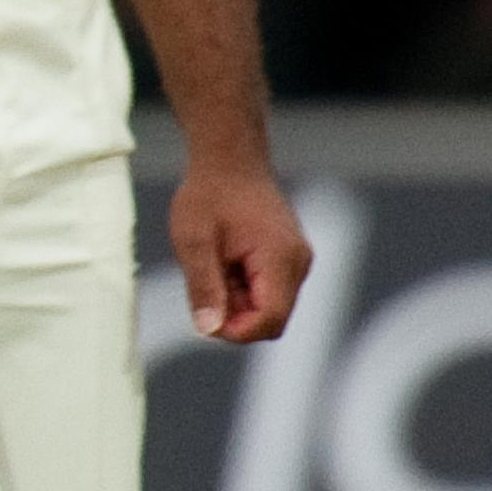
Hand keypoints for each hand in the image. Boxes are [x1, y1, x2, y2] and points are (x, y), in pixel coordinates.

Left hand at [170, 161, 309, 345]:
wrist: (228, 159)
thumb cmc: (208, 194)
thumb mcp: (193, 241)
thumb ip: (204, 286)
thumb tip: (208, 330)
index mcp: (280, 260)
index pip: (270, 320)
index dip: (236, 331)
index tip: (204, 317)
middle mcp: (298, 264)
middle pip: (271, 318)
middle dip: (234, 315)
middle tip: (202, 285)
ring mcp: (296, 260)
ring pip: (268, 305)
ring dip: (236, 299)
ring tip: (211, 264)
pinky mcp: (288, 257)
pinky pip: (268, 289)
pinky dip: (242, 286)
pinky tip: (222, 260)